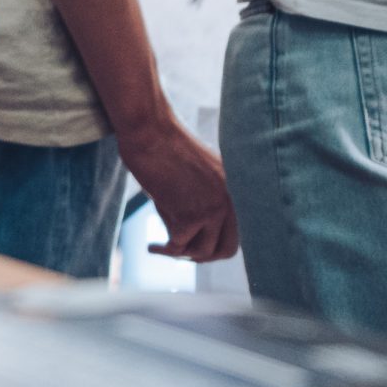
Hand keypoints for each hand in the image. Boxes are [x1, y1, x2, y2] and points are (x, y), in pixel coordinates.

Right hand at [122, 113, 237, 261]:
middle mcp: (231, 200)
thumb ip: (203, 199)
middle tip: (181, 253)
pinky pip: (178, 246)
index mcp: (235, 188)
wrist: (149, 130)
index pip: (237, 232)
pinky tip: (151, 247)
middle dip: (202, 257)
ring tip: (162, 248)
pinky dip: (163, 251)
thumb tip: (192, 241)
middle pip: (226, 249)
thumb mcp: (195, 173)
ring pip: (202, 252)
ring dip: (180, 255)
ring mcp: (214, 209)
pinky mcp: (191, 215)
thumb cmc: (163, 145)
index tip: (196, 247)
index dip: (216, 244)